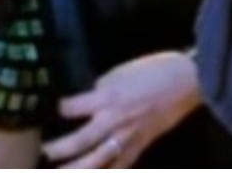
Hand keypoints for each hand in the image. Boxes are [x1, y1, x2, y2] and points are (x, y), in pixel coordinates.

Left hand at [41, 51, 199, 168]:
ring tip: (61, 172)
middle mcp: (114, 121)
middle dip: (59, 149)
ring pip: (98, 161)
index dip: (58, 109)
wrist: (188, 81)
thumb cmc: (155, 69)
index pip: (72, 108)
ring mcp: (129, 137)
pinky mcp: (142, 146)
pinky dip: (108, 172)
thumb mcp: (122, 71)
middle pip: (80, 141)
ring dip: (78, 169)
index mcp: (109, 98)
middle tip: (43, 152)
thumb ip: (102, 89)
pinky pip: (121, 165)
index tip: (47, 110)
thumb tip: (89, 100)